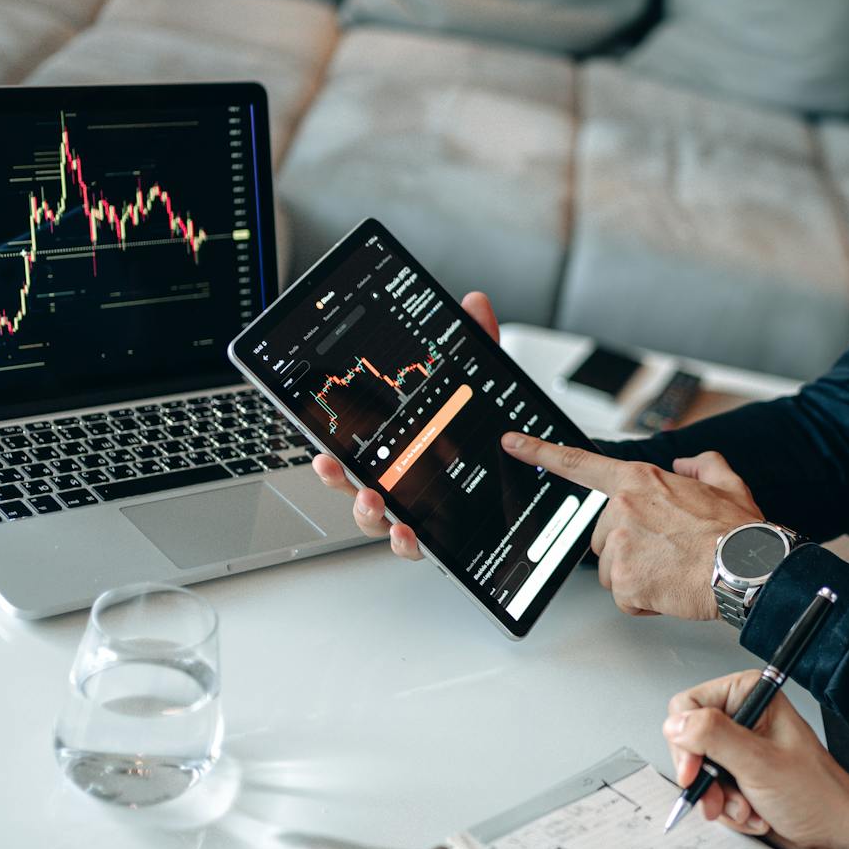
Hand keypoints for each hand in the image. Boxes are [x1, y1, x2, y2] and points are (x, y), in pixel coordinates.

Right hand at [312, 291, 499, 558]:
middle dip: (336, 477)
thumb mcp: (482, 384)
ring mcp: (416, 508)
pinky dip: (405, 542)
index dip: (332, 442)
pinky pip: (414, 544)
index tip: (318, 438)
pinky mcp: (440, 533)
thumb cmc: (489, 430)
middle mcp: (399, 479)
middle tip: (331, 464)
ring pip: (375, 517)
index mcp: (399, 442)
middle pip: (352, 482)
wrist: (530, 471)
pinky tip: (407, 532)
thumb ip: (476, 345)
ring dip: (366, 511)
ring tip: (373, 500)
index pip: (356, 442)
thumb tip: (473, 304)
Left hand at [499, 435, 765, 619]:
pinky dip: (645, 600)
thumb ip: (701, 465)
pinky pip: (625, 598)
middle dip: (628, 547)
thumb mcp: (726, 483)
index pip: (579, 463)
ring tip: (672, 570)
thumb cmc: (737, 532)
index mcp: (639, 481)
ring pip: (611, 569)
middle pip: (602, 535)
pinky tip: (671, 589)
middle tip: (666, 551)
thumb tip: (687, 464)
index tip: (513, 444)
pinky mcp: (623, 582)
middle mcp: (622, 510)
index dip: (540, 452)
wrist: (747, 568)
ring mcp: (619, 547)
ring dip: (636, 575)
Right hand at [663, 672, 848, 848]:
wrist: (838, 834)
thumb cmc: (817, 795)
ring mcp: (742, 749)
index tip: (694, 772)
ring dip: (722, 801)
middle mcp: (745, 717)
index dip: (685, 741)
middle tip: (722, 798)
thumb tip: (676, 723)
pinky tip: (756, 815)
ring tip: (749, 810)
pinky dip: (731, 811)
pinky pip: (714, 793)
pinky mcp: (742, 777)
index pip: (687, 706)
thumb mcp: (759, 763)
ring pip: (700, 773)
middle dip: (707, 780)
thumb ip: (713, 737)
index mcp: (750, 695)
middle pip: (688, 743)